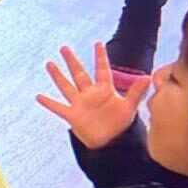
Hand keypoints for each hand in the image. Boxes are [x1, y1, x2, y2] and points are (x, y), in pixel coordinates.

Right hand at [36, 43, 150, 149]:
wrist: (111, 143)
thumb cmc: (121, 125)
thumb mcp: (129, 107)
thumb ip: (136, 92)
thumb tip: (148, 77)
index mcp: (104, 90)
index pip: (101, 69)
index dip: (100, 57)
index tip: (97, 44)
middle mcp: (90, 94)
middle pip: (79, 73)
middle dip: (72, 60)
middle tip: (64, 47)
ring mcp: (80, 104)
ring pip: (66, 86)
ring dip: (57, 75)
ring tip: (49, 63)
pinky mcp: (72, 115)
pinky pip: (58, 107)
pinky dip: (49, 103)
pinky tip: (39, 96)